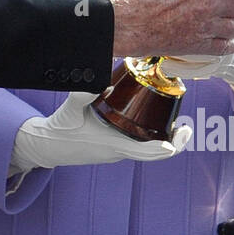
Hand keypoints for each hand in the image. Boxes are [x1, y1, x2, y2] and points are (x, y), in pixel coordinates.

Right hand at [12, 91, 192, 172]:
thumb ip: (83, 94)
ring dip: (164, 141)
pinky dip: (151, 140)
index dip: (166, 147)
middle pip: (154, 154)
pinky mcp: (112, 150)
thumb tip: (103, 80)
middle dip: (174, 143)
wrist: (47, 146)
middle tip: (186, 128)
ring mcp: (116, 153)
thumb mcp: (71, 109)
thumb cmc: (60, 129)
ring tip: (177, 124)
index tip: (177, 137)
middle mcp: (118, 152)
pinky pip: (138, 148)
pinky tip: (152, 124)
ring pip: (147, 151)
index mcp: (113, 145)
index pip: (147, 152)